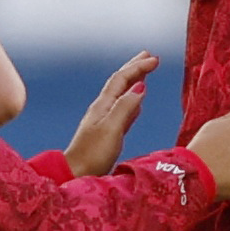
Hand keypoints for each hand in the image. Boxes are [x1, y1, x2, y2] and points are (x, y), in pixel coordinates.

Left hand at [62, 53, 158, 176]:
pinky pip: (122, 111)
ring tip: (144, 74)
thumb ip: (125, 107)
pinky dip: (131, 102)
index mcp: (103, 106)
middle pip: (119, 83)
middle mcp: (102, 109)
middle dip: (134, 68)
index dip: (138, 67)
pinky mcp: (107, 134)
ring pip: (122, 95)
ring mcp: (103, 121)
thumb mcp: (112, 129)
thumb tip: (140, 87)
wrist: (74, 174)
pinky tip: (136, 103)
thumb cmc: (92, 155)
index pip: (122, 79)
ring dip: (134, 82)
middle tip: (149, 56)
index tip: (155, 59)